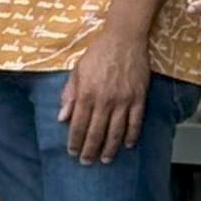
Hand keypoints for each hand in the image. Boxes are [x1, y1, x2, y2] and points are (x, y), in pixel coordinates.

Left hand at [59, 28, 151, 164]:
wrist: (124, 39)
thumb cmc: (98, 53)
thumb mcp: (77, 71)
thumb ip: (69, 95)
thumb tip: (62, 117)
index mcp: (86, 93)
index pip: (78, 125)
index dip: (75, 141)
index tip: (72, 152)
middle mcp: (104, 100)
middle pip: (96, 132)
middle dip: (90, 150)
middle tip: (86, 162)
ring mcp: (123, 101)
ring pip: (116, 131)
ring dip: (110, 148)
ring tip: (105, 159)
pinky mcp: (138, 98)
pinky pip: (136, 122)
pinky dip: (132, 136)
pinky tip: (128, 145)